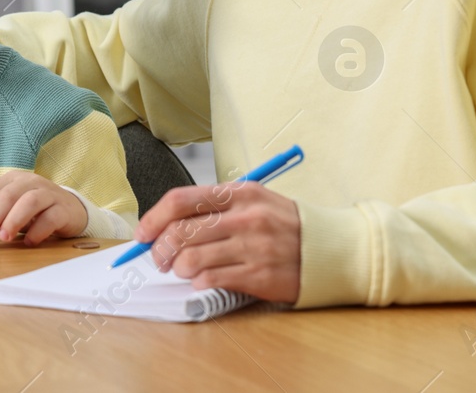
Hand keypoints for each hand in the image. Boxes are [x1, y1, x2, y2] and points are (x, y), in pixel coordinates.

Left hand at [0, 170, 87, 245]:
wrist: (72, 210)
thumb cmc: (36, 211)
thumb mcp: (13, 209)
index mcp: (13, 179)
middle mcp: (30, 182)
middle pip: (7, 196)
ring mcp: (49, 193)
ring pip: (29, 202)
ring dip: (13, 220)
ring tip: (3, 238)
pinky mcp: (64, 209)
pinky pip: (50, 218)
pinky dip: (37, 231)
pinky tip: (28, 243)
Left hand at [135, 181, 301, 302]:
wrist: (332, 249)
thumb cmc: (285, 224)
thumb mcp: (253, 200)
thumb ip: (214, 208)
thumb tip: (168, 225)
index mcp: (238, 193)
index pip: (180, 200)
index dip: (153, 218)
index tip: (142, 234)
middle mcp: (244, 217)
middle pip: (181, 231)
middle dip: (160, 249)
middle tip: (158, 258)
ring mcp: (252, 247)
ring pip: (192, 258)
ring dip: (178, 268)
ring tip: (181, 270)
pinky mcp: (260, 275)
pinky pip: (212, 279)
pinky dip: (198, 281)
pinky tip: (201, 280)